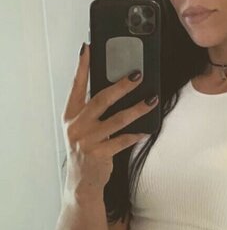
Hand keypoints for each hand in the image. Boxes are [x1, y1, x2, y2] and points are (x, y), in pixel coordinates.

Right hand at [60, 43, 158, 193]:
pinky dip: (136, 134)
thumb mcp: (82, 128)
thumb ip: (92, 111)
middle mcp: (77, 125)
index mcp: (71, 115)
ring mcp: (87, 140)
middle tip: (137, 74)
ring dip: (137, 108)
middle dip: (121, 85)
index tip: (87, 48)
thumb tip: (115, 90)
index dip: (82, 67)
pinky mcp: (99, 154)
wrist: (81, 182)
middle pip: (101, 99)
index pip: (76, 86)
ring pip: (117, 119)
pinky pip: (122, 140)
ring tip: (152, 99)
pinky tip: (147, 129)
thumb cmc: (86, 150)